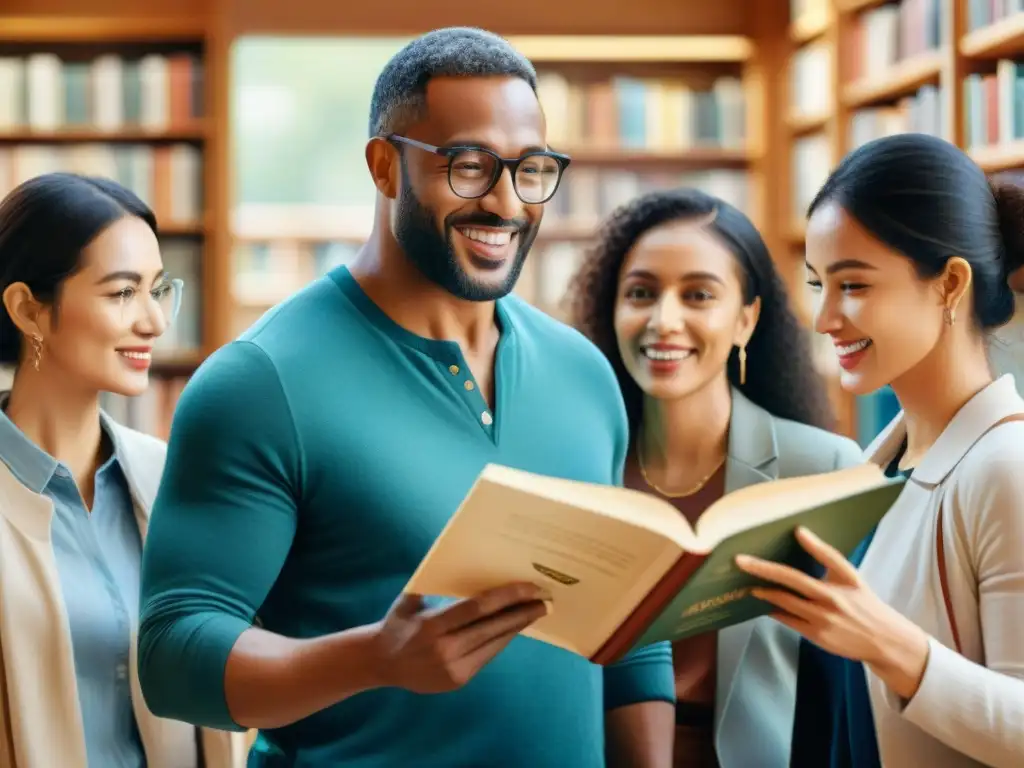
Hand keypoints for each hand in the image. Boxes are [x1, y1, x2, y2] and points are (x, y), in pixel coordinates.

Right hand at [370, 582, 548, 693]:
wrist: (380, 663)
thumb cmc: (399, 622)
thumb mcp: (411, 599)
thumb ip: (435, 584)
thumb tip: (464, 559)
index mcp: (432, 625)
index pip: (478, 608)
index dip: (507, 598)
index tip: (530, 588)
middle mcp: (444, 649)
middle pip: (492, 628)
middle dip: (522, 613)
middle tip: (544, 600)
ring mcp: (452, 669)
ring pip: (493, 644)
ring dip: (516, 627)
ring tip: (535, 612)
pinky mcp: (457, 681)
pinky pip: (486, 657)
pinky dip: (500, 641)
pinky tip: (512, 628)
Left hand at [734, 526, 930, 698]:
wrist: (883, 641)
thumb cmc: (864, 604)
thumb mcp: (852, 578)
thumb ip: (827, 557)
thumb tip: (800, 532)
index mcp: (846, 579)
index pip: (829, 556)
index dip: (813, 543)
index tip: (796, 529)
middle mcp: (834, 598)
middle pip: (793, 579)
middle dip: (763, 569)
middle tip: (739, 561)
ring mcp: (823, 618)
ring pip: (785, 601)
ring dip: (763, 591)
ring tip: (746, 582)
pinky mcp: (816, 635)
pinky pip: (787, 619)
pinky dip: (773, 609)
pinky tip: (762, 601)